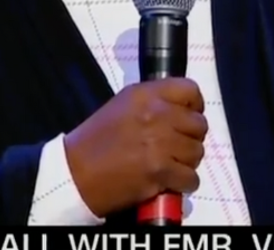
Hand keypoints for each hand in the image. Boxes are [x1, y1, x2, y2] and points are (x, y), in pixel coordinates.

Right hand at [63, 78, 207, 216]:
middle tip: (176, 147)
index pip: (190, 90)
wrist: (74, 174)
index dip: (194, 106)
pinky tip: (170, 182)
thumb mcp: (123, 106)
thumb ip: (154, 101)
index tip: (188, 118)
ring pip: (197, 152)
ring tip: (170, 165)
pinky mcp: (160, 171)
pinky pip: (191, 178)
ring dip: (187, 162)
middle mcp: (156, 114)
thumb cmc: (95, 141)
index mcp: (145, 95)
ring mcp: (159, 143)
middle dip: (190, 138)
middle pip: (199, 125)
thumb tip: (182, 110)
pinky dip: (184, 183)